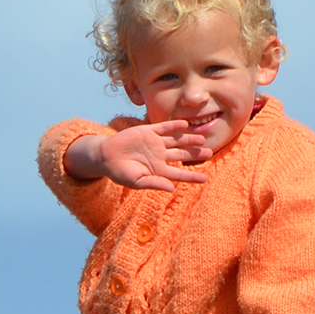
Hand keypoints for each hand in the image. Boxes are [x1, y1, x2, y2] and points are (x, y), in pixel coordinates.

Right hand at [64, 121, 211, 189]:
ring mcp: (154, 143)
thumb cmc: (120, 173)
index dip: (192, 176)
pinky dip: (173, 126)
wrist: (105, 156)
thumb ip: (154, 183)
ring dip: (188, 140)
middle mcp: (160, 156)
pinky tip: (184, 125)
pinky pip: (163, 128)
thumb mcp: (137, 182)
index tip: (205, 179)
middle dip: (195, 154)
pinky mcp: (147, 131)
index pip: (179, 173)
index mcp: (159, 170)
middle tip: (209, 152)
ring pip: (176, 140)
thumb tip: (172, 189)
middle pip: (182, 154)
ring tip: (202, 139)